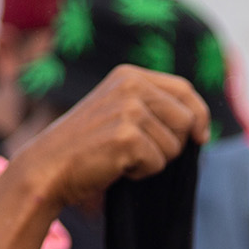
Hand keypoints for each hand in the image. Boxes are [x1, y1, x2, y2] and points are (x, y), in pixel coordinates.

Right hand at [13, 65, 213, 208]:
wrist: (47, 167)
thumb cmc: (85, 146)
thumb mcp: (117, 111)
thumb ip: (152, 107)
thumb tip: (200, 125)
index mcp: (129, 75)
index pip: (184, 90)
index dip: (199, 115)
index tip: (201, 137)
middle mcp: (131, 86)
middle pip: (186, 120)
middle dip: (172, 144)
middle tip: (138, 151)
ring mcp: (128, 109)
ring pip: (174, 146)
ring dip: (153, 160)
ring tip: (120, 155)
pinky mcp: (126, 136)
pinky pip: (157, 163)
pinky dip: (141, 173)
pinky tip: (115, 166)